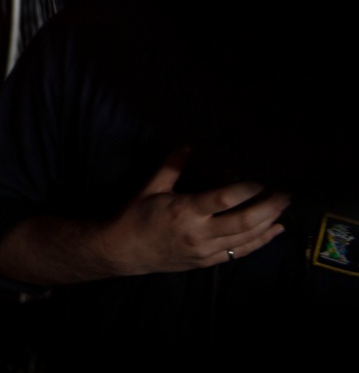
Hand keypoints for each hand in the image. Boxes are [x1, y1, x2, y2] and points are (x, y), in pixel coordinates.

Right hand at [99, 146, 290, 274]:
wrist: (125, 251)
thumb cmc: (136, 216)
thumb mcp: (150, 188)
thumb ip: (171, 167)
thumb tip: (188, 146)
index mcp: (184, 211)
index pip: (223, 200)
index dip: (245, 190)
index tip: (260, 180)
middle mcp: (198, 233)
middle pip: (243, 222)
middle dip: (268, 208)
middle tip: (284, 194)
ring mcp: (204, 250)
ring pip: (245, 239)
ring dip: (268, 223)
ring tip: (282, 208)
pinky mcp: (207, 261)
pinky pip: (239, 253)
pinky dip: (260, 242)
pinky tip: (274, 231)